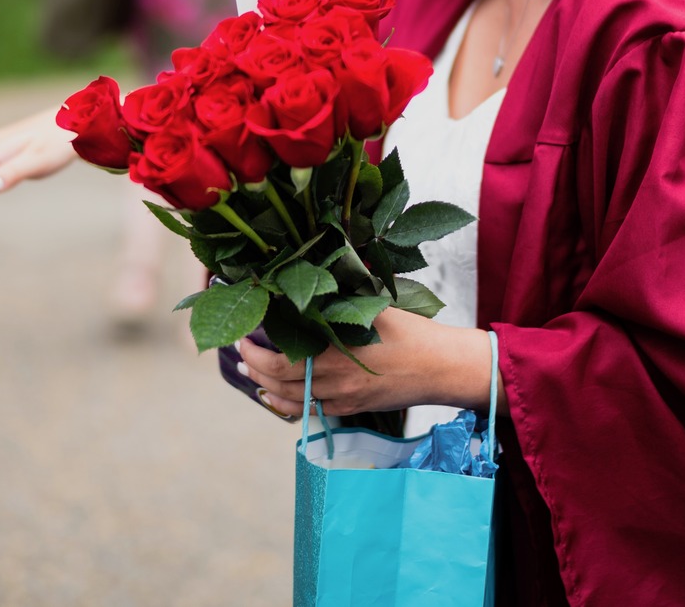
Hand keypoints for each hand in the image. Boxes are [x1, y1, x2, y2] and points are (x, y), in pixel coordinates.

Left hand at [238, 310, 494, 418]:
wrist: (442, 369)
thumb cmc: (413, 334)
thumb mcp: (377, 307)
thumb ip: (344, 294)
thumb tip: (317, 272)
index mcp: (335, 355)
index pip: (279, 361)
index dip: (255, 353)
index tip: (243, 338)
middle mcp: (334, 383)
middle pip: (278, 384)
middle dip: (254, 369)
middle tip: (241, 354)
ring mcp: (342, 400)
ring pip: (292, 402)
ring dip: (267, 389)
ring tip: (253, 375)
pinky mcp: (352, 410)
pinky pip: (312, 413)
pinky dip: (290, 405)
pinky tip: (281, 395)